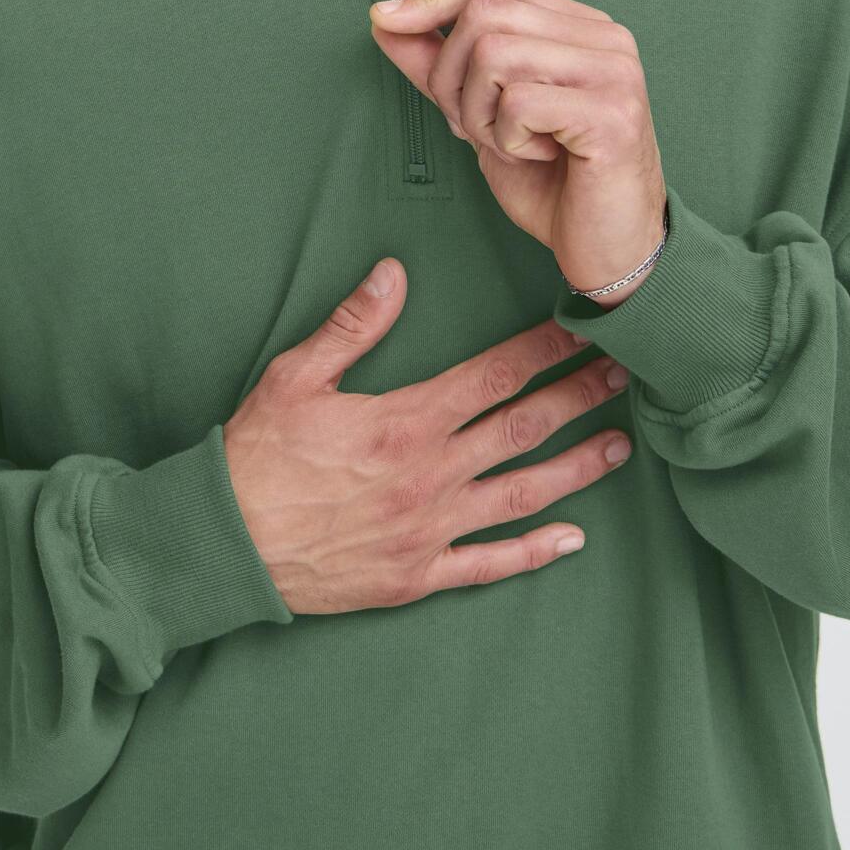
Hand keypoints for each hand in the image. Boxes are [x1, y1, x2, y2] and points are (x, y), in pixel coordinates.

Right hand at [222, 257, 632, 614]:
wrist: (225, 544)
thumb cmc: (257, 455)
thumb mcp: (295, 376)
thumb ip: (351, 325)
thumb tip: (394, 273)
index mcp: (405, 421)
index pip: (492, 376)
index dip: (541, 350)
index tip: (578, 329)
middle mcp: (429, 476)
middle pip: (522, 429)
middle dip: (577, 397)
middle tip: (624, 376)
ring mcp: (429, 530)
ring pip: (521, 494)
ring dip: (575, 468)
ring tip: (619, 446)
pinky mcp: (417, 576)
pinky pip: (488, 565)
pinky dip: (533, 553)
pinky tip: (572, 540)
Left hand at [368, 0, 666, 300]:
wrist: (611, 251)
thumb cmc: (554, 184)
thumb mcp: (482, 116)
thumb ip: (440, 67)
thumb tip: (385, 19)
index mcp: (577, 27)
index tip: (386, 22)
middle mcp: (604, 37)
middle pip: (484, 14)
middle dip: (451, 78)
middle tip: (476, 128)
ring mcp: (613, 71)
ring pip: (494, 55)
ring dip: (479, 113)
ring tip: (512, 144)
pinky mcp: (613, 112)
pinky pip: (518, 103)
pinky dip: (508, 139)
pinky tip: (541, 156)